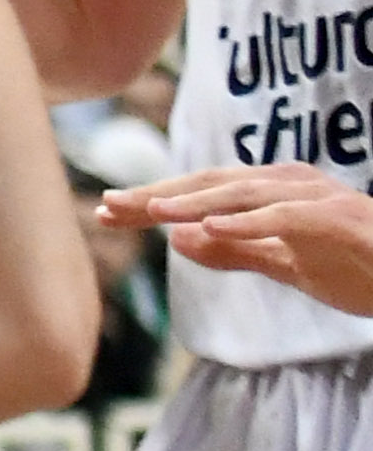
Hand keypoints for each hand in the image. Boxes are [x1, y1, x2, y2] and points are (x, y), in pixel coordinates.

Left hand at [101, 165, 372, 313]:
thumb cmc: (359, 266)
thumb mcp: (287, 264)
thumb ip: (236, 251)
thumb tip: (178, 240)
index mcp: (272, 193)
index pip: (199, 194)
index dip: (151, 201)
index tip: (104, 212)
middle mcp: (288, 185)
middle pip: (210, 185)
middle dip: (157, 195)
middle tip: (108, 207)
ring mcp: (314, 198)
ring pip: (241, 193)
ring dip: (193, 201)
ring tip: (150, 211)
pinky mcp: (336, 219)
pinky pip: (284, 217)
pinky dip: (245, 221)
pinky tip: (208, 228)